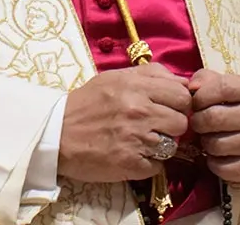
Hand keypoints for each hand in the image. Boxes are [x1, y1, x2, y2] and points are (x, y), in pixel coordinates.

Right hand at [59, 63, 191, 182]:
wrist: (54, 135)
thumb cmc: (84, 104)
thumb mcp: (113, 79)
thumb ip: (150, 75)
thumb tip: (185, 82)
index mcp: (134, 87)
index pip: (183, 95)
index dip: (177, 103)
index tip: (165, 107)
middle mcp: (138, 112)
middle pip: (182, 122)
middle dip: (170, 125)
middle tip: (151, 126)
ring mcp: (136, 140)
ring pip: (173, 146)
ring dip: (160, 145)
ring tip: (138, 141)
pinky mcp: (132, 164)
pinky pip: (158, 166)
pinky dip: (147, 163)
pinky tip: (130, 154)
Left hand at [190, 69, 239, 186]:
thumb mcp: (236, 89)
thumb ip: (209, 80)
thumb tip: (190, 87)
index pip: (220, 87)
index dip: (200, 97)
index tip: (196, 103)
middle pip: (212, 118)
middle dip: (198, 123)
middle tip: (200, 124)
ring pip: (215, 144)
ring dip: (206, 144)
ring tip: (212, 139)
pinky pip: (222, 167)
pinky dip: (214, 163)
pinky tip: (221, 156)